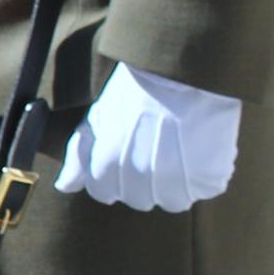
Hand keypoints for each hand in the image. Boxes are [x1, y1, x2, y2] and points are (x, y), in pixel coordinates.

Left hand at [57, 66, 243, 210]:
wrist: (181, 73)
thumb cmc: (135, 93)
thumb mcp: (97, 118)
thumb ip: (78, 156)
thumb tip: (65, 186)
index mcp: (106, 166)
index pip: (103, 194)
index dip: (112, 176)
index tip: (124, 155)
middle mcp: (139, 178)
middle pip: (139, 201)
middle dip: (143, 181)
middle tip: (154, 149)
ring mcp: (175, 180)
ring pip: (172, 202)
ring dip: (176, 183)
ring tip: (178, 149)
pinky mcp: (208, 177)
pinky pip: (206, 190)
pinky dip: (205, 175)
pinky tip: (200, 148)